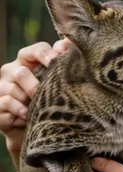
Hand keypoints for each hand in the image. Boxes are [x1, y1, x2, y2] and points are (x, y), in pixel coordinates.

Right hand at [0, 39, 71, 157]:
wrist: (38, 129)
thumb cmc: (48, 100)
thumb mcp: (55, 81)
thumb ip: (60, 60)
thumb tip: (67, 43)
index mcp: (27, 61)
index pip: (36, 50)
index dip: (47, 55)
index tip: (58, 64)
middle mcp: (11, 71)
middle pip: (21, 72)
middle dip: (36, 87)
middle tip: (47, 97)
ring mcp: (2, 87)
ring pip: (13, 91)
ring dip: (29, 103)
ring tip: (38, 110)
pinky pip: (6, 103)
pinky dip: (20, 112)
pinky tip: (28, 117)